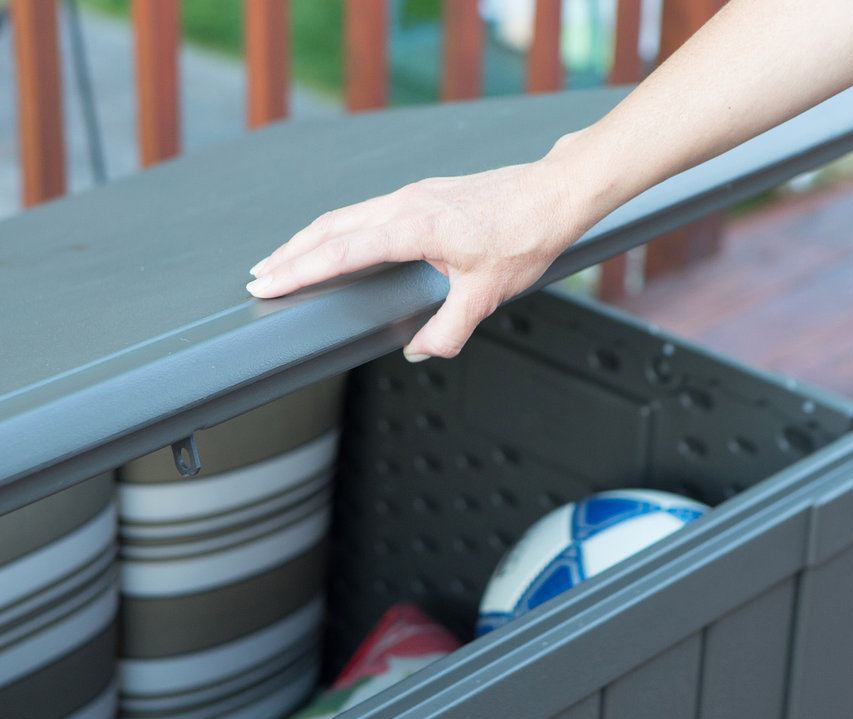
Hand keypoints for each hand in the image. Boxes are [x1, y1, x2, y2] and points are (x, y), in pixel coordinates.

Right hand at [246, 159, 586, 360]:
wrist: (552, 193)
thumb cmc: (525, 235)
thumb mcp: (487, 294)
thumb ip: (448, 329)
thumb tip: (420, 352)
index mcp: (414, 227)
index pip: (340, 253)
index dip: (299, 271)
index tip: (268, 284)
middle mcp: (404, 204)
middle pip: (329, 229)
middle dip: (290, 254)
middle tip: (259, 275)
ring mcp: (411, 195)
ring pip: (344, 216)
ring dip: (310, 239)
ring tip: (285, 260)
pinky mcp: (421, 194)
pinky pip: (364, 211)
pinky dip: (337, 229)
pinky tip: (336, 242)